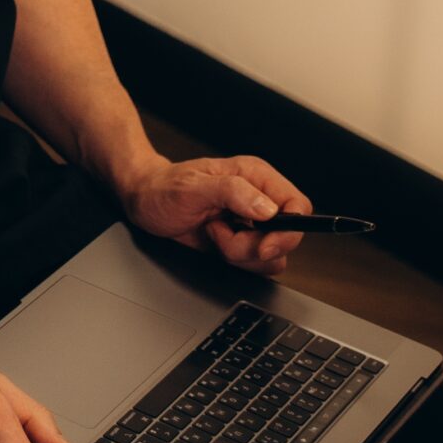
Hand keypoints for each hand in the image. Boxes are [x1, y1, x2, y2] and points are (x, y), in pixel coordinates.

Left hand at [117, 150, 311, 274]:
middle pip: (287, 238)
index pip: (298, 206)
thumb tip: (268, 210)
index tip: (262, 243)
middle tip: (222, 232)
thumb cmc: (164, 187)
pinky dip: (235, 261)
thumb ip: (232, 193)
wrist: (145, 202)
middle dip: (253, 246)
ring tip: (214, 232)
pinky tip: (215, 242)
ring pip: (271, 257)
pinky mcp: (242, 242)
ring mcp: (251, 223)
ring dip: (240, 254)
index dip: (289, 231)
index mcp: (256, 177)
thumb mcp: (194, 187)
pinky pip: (255, 264)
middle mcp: (259, 200)